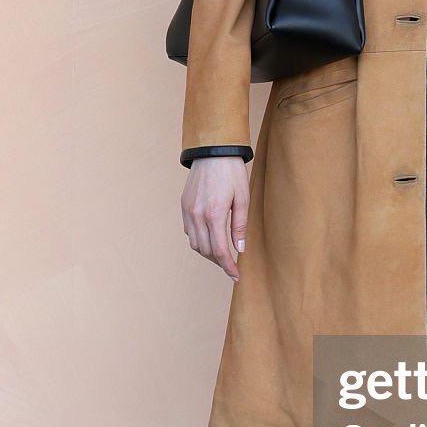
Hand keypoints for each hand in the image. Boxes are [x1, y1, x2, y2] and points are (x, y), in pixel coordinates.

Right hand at [182, 155, 249, 279]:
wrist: (212, 151)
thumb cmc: (232, 172)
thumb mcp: (243, 198)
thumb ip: (240, 226)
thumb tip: (239, 249)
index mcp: (214, 214)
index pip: (220, 251)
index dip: (228, 267)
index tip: (236, 276)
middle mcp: (197, 215)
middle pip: (206, 251)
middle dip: (219, 262)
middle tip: (232, 266)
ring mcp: (188, 211)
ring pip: (195, 244)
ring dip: (208, 253)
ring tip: (222, 254)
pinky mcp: (184, 206)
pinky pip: (189, 231)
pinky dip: (199, 240)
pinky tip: (210, 237)